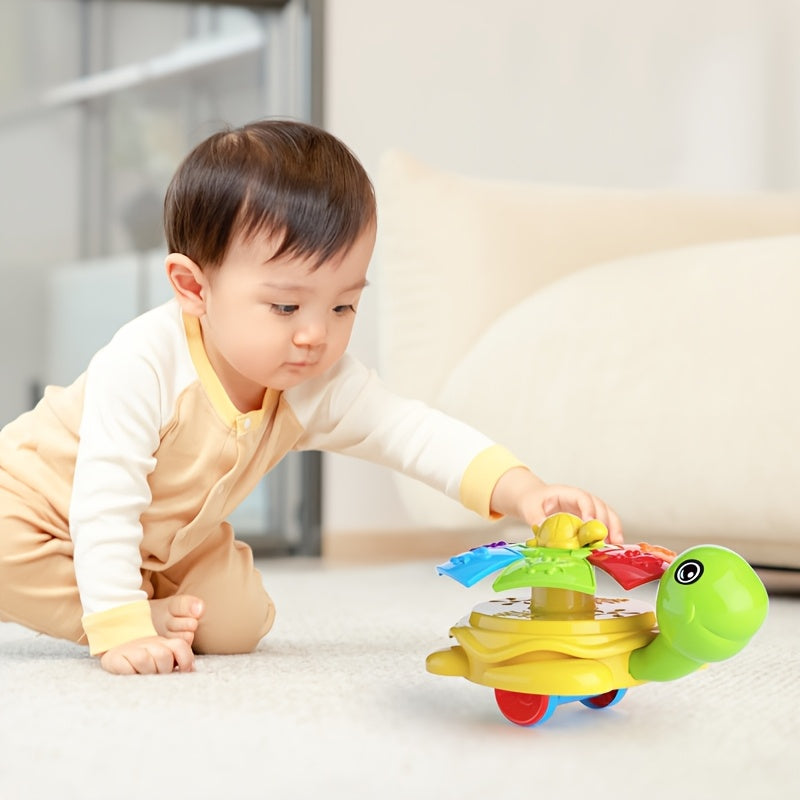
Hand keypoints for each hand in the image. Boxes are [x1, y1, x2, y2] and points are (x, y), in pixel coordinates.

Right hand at [99, 635, 195, 674]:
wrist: (114, 653)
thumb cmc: (144, 661)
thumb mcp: (163, 659)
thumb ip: (179, 661)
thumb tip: (191, 670)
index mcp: (164, 643)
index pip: (180, 646)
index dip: (185, 660)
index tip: (182, 671)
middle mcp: (149, 644)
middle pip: (164, 655)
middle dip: (163, 670)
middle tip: (157, 675)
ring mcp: (132, 649)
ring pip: (146, 659)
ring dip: (147, 672)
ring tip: (144, 675)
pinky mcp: (115, 658)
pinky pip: (127, 667)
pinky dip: (131, 673)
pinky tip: (131, 675)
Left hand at [490, 467, 622, 543]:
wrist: (533, 499)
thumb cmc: (533, 500)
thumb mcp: (529, 507)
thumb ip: (535, 517)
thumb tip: (542, 529)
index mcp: (567, 493)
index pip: (583, 498)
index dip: (589, 510)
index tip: (590, 523)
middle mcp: (581, 500)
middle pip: (600, 506)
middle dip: (606, 522)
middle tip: (606, 539)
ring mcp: (586, 509)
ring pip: (606, 514)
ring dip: (613, 528)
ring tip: (615, 545)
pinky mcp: (587, 519)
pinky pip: (603, 523)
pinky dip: (609, 533)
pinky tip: (610, 546)